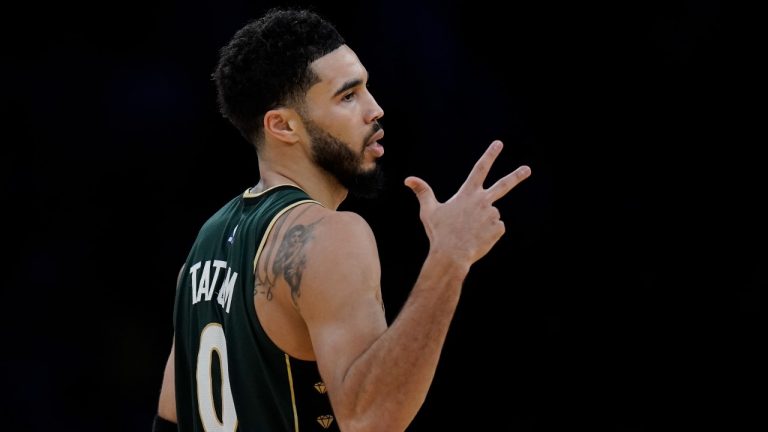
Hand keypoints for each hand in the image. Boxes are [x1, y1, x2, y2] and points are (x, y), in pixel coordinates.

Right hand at [405, 140, 530, 265]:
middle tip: (527, 169)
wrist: (452, 255)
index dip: (490, 155)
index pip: (480, 168)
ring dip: (482, 221)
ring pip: (490, 215)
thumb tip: (408, 179)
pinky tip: (477, 238)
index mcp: (468, 193)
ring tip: (468, 232)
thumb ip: (422, 192)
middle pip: (504, 185)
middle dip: (517, 175)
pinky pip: (495, 228)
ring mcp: (492, 215)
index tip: (499, 144)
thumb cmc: (439, 233)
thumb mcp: (428, 211)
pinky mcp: (498, 229)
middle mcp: (483, 201)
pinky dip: (487, 233)